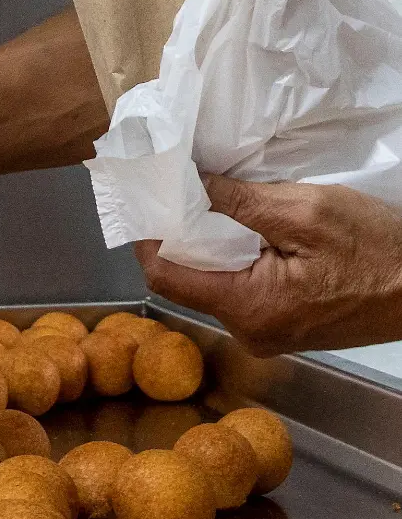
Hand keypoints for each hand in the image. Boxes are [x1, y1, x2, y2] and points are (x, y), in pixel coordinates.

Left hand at [135, 176, 401, 355]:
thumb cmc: (381, 250)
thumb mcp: (308, 212)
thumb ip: (241, 202)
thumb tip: (191, 185)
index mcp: (247, 307)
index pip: (166, 276)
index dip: (146, 237)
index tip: (141, 200)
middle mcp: (247, 330)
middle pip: (186, 281)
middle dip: (174, 236)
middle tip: (170, 192)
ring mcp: (263, 333)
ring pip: (211, 285)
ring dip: (204, 246)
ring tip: (201, 202)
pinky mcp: (280, 326)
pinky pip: (238, 290)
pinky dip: (230, 259)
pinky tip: (236, 229)